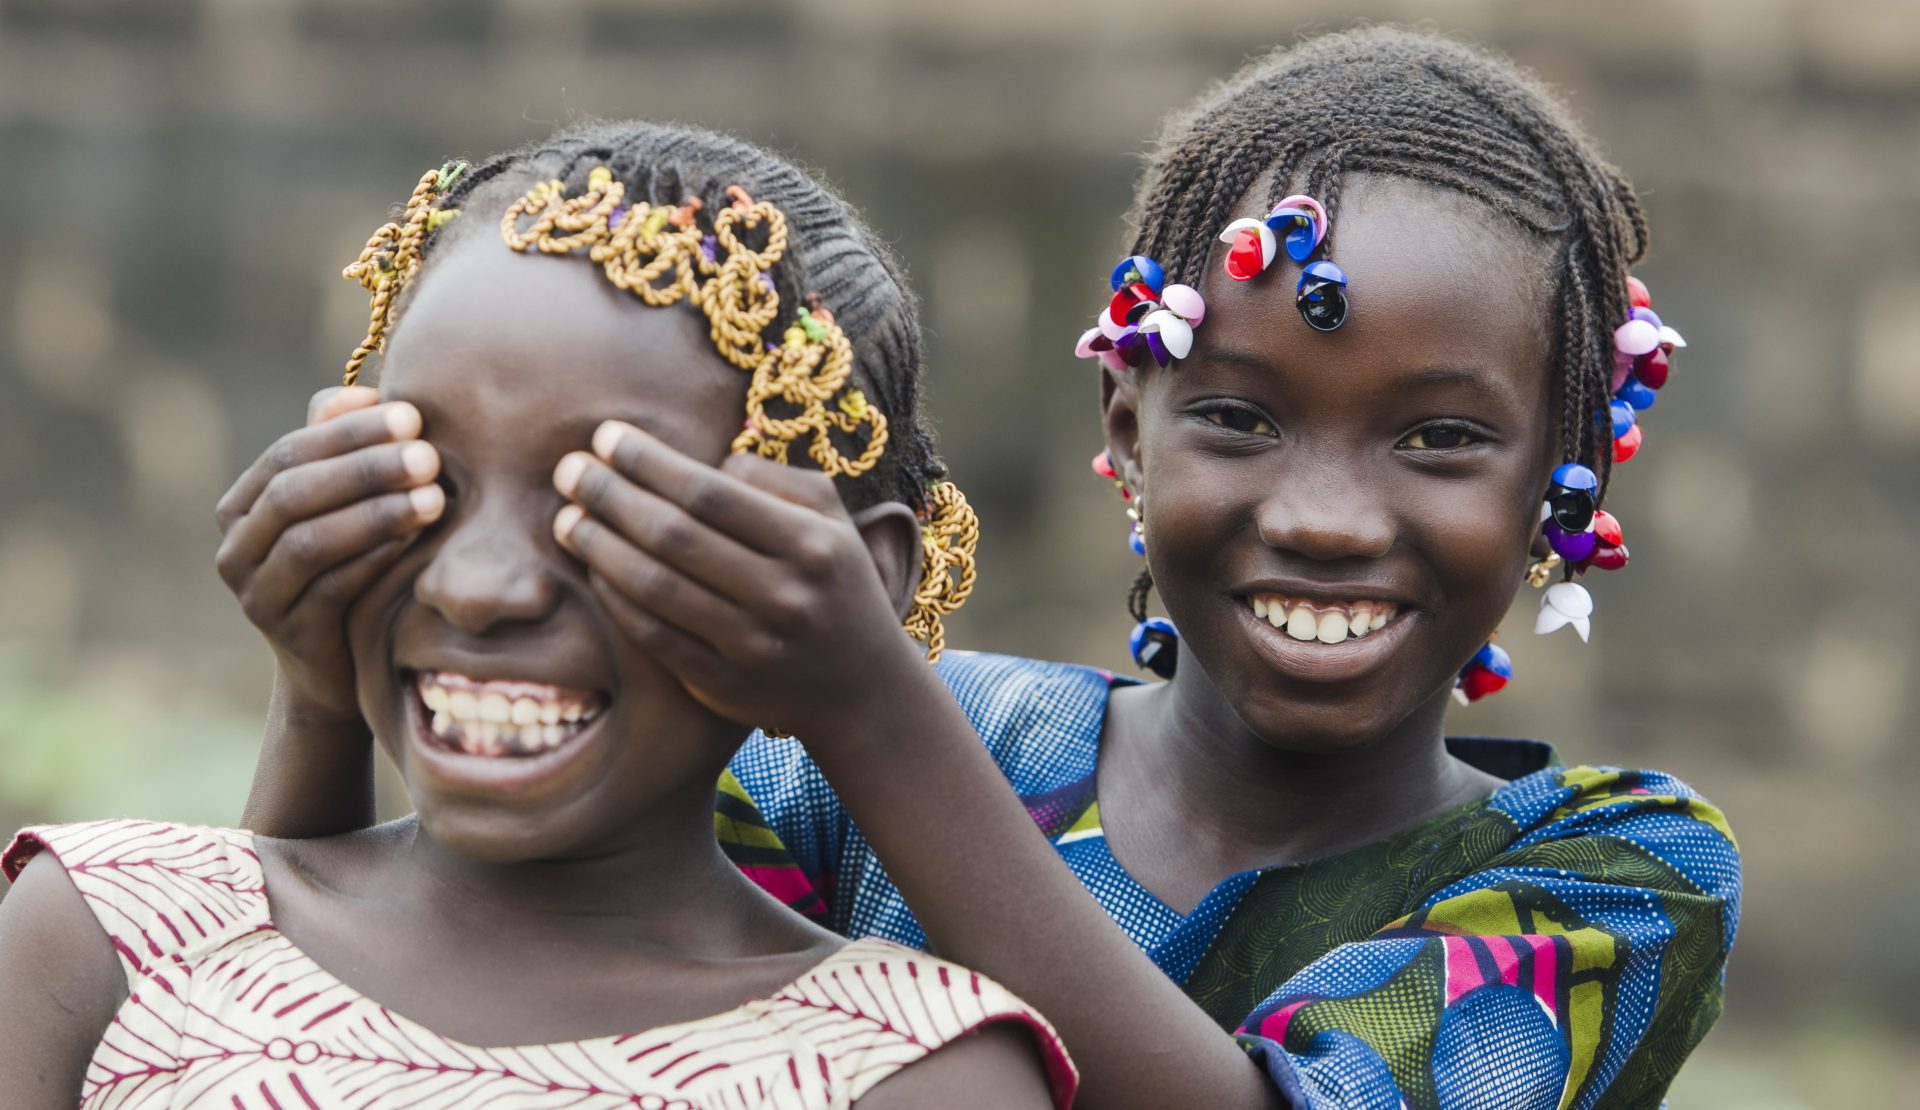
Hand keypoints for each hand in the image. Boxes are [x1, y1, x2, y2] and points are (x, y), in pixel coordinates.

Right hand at [215, 386, 444, 719]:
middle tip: (428, 455)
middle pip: (294, 493)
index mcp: (243, 505)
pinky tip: (417, 539)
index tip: (412, 415)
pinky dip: (375, 557)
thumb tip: (368, 393)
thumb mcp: (344, 504)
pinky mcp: (289, 635)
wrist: (341, 662)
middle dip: (365, 468)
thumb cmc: (351, 564)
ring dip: (376, 513)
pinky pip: (331, 588)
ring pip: (309, 541)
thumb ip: (341, 447)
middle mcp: (235, 549)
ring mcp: (256, 596)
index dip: (349, 431)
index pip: (289, 452)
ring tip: (435, 497)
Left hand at [551, 420, 922, 737]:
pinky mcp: (723, 685)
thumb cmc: (835, 584)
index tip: (607, 436)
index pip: (711, 493)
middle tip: (569, 469)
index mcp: (811, 544)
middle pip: (674, 536)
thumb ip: (774, 479)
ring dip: (599, 547)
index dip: (650, 462)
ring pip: (656, 587)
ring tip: (567, 518)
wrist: (863, 689)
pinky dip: (616, 599)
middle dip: (610, 496)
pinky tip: (594, 569)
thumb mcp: (831, 520)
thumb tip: (704, 460)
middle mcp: (783, 595)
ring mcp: (751, 646)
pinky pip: (653, 636)